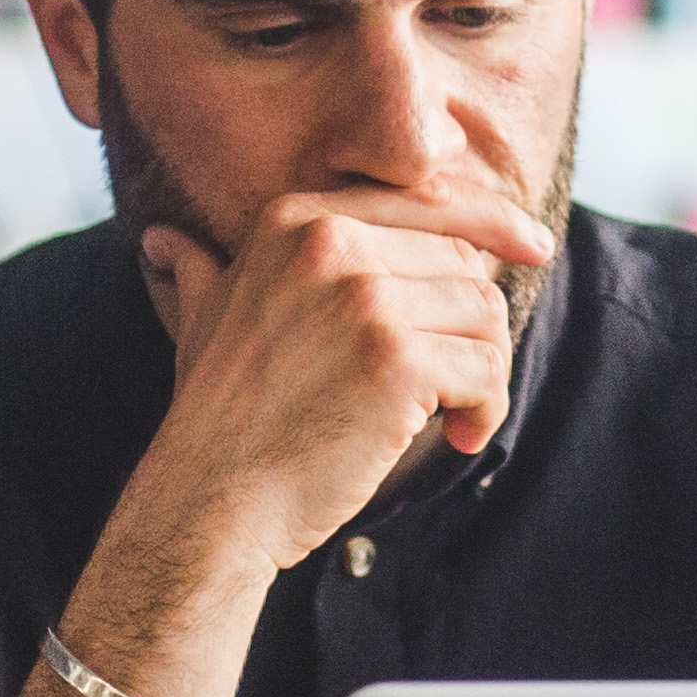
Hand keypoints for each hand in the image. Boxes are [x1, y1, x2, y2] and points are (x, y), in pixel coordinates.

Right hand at [125, 181, 551, 585]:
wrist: (211, 497)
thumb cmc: (214, 416)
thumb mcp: (205, 317)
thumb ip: (203, 266)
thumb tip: (162, 238)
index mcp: (296, 220)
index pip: (426, 199)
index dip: (491, 220)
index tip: (534, 246)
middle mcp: (330, 243)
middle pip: (463, 262)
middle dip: (471, 327)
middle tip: (454, 386)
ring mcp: (363, 298)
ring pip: (483, 315)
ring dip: (484, 373)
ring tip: (452, 415)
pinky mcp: (396, 358)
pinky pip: (485, 369)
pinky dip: (485, 409)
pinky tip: (456, 436)